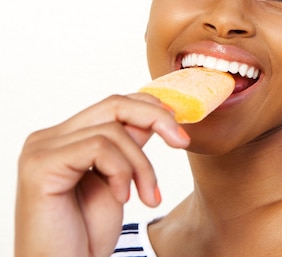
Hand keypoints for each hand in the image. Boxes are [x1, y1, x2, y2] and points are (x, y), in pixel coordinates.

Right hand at [14, 93, 189, 256]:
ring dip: (142, 165)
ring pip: (113, 130)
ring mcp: (40, 149)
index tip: (179, 129)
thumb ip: (128, 148)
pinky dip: (122, 172)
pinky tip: (122, 199)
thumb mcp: (117, 181)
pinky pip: (99, 147)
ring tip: (148, 196)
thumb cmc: (85, 235)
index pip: (113, 105)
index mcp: (64, 139)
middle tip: (182, 142)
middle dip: (156, 120)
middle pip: (114, 105)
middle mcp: (48, 138)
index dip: (150, 108)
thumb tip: (157, 116)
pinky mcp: (40, 165)